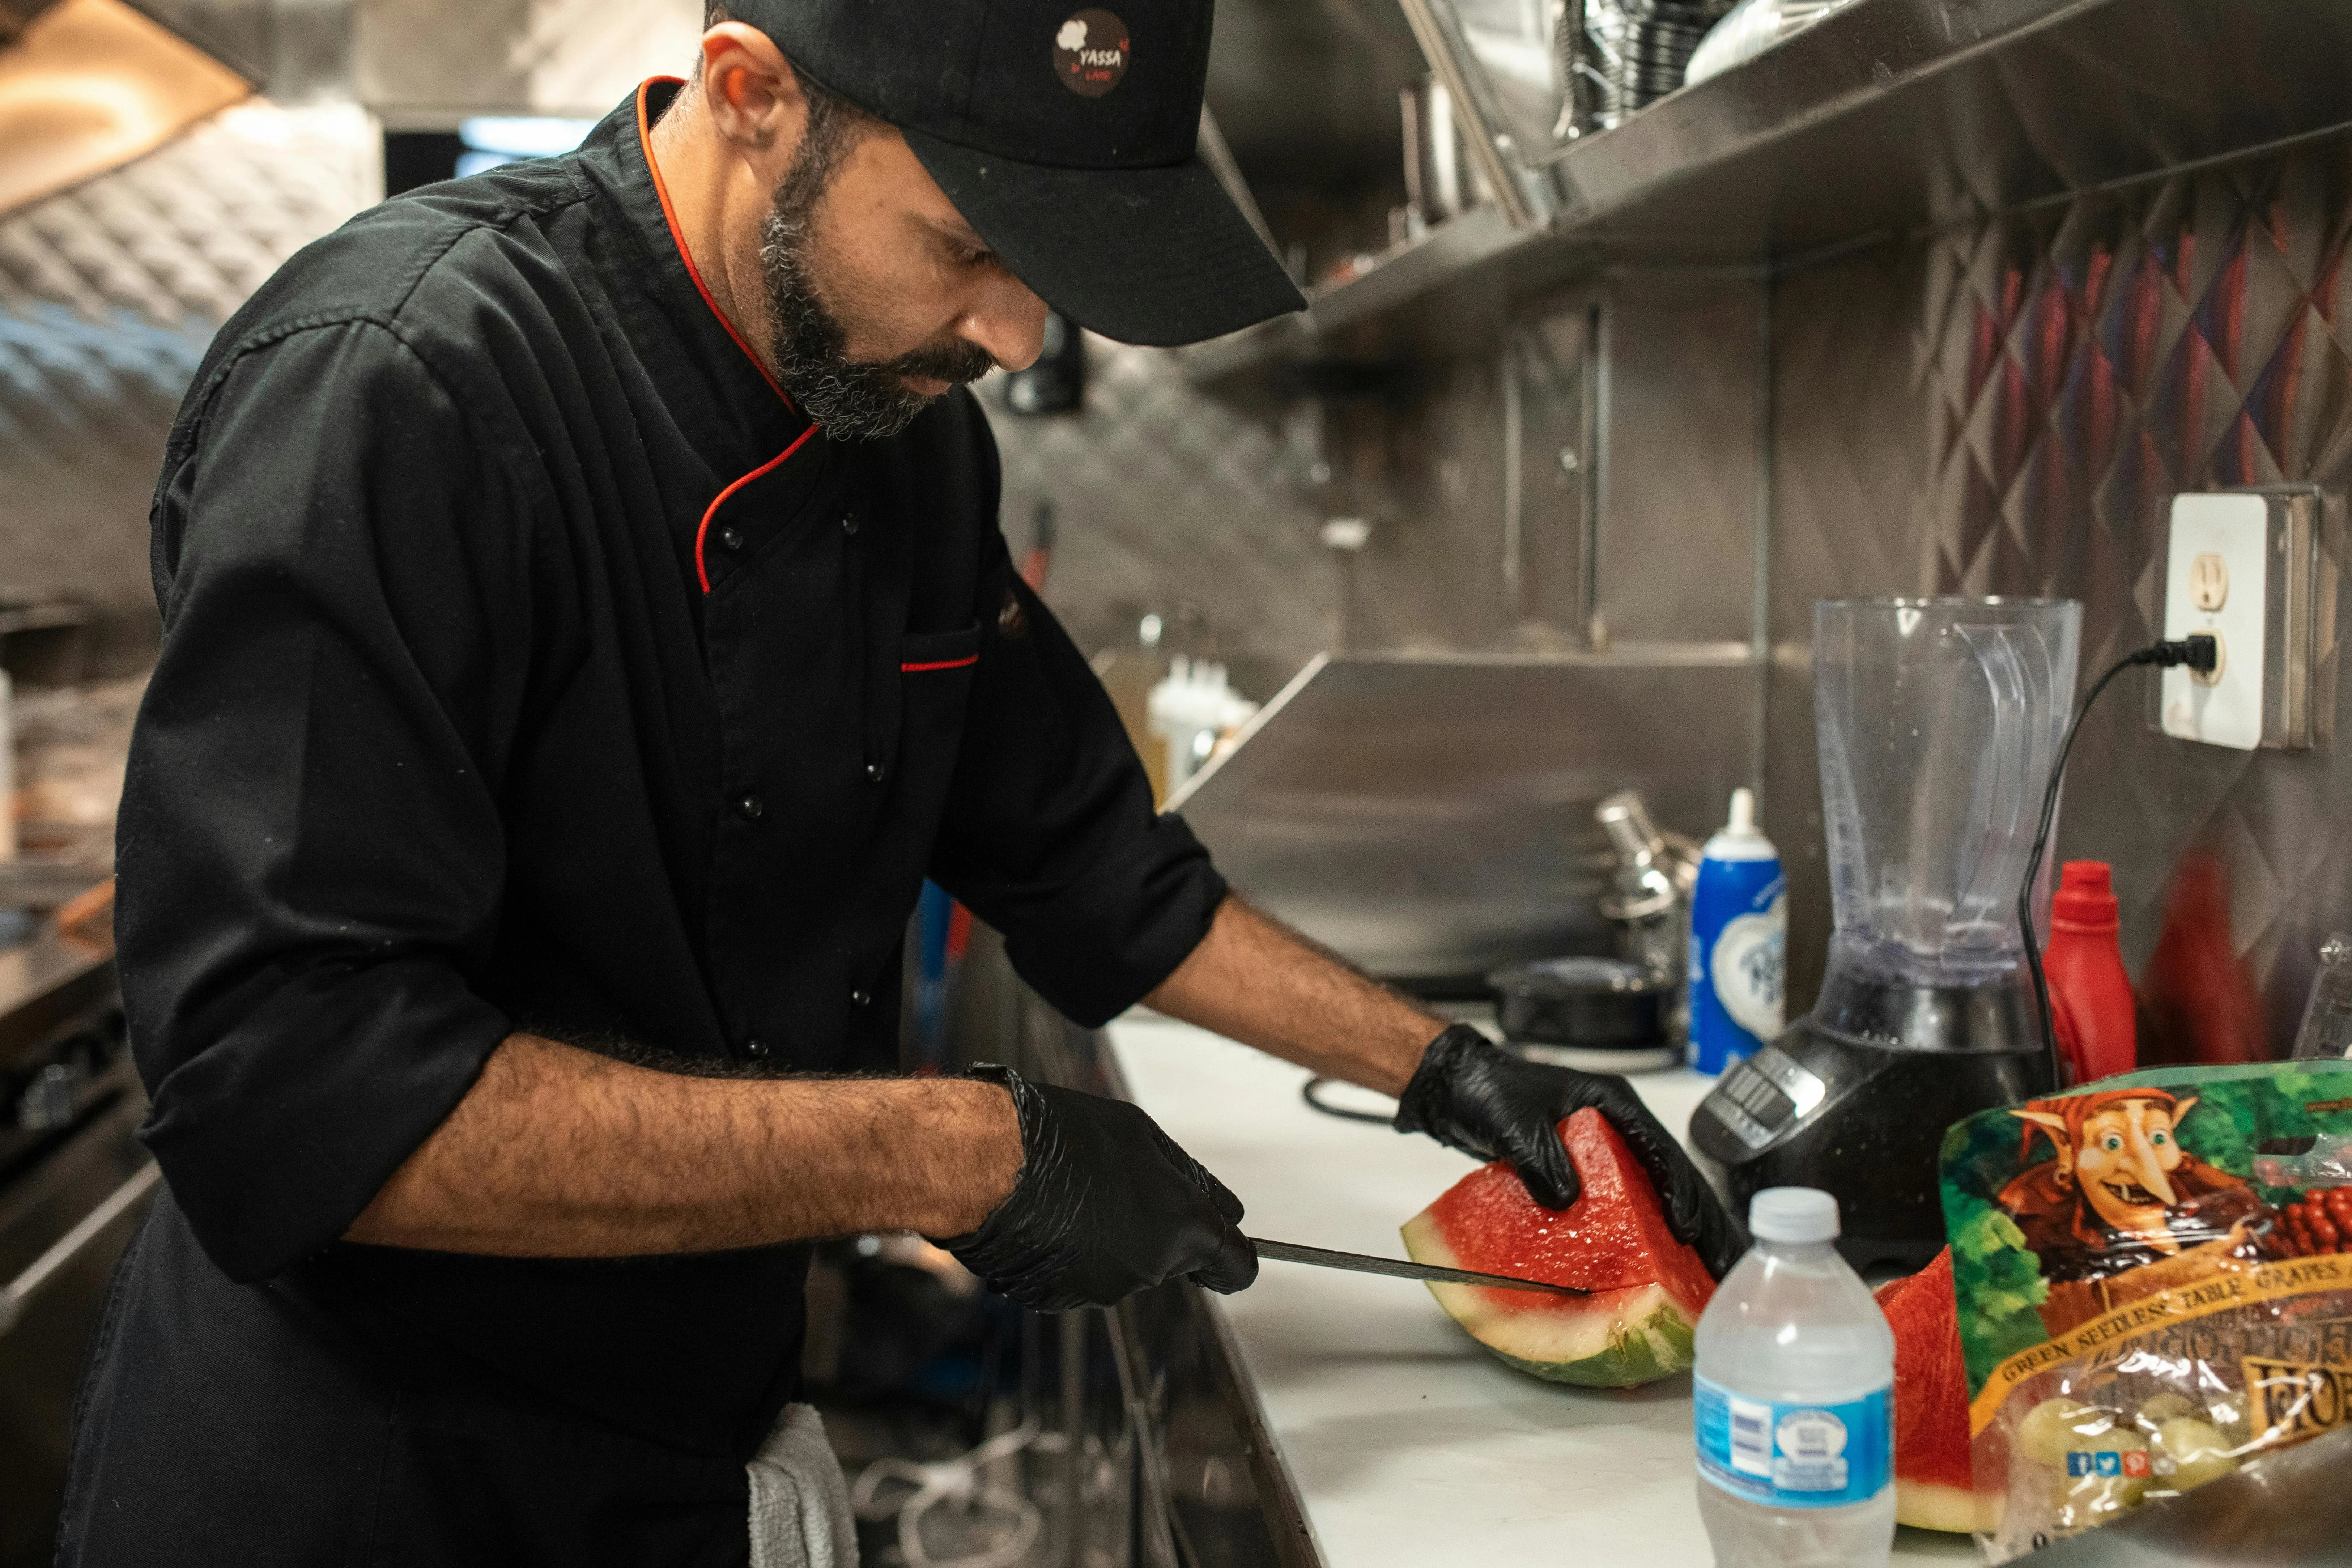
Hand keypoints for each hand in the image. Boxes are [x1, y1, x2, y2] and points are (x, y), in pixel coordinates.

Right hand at [938, 1065, 1257, 1310]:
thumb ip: (1188, 1178)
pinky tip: (1048, 1216)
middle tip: (1118, 1183)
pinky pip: (1081, 1275)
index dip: (1235, 1256)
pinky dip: (1072, 1252)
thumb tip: (1222, 1209)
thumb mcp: (1141, 1134)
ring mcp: (1103, 1289)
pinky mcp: (1060, 1299)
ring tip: (1072, 1192)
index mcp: (1183, 1227)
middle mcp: (1151, 1269)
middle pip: (1173, 1259)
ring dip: (1110, 1236)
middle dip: (1157, 1228)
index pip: (1237, 1266)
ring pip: (1125, 1265)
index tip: (1227, 1246)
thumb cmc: (1064, 1136)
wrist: (987, 1165)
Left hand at [1393, 1025, 1745, 1278]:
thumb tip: (1566, 1201)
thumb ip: (1541, 1157)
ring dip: (1687, 1233)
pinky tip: (1666, 1268)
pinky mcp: (1592, 1174)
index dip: (1678, 1192)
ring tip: (1711, 1274)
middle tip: (1725, 1266)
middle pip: (1673, 1176)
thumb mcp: (1515, 1122)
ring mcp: (1609, 1151)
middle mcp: (1619, 1127)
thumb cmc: (1490, 1092)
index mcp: (1613, 1104)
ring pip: (1659, 1194)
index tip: (1686, 1231)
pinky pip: (1630, 1206)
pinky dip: (1650, 1235)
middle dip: (1704, 1221)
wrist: (1462, 1090)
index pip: (1660, 1151)